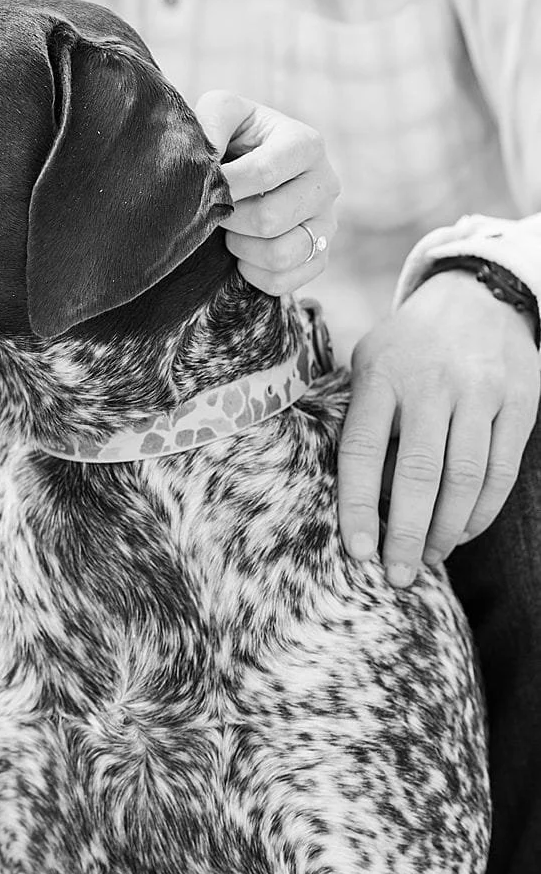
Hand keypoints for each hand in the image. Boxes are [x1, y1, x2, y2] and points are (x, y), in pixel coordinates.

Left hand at [193, 91, 340, 296]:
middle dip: (229, 218)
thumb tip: (205, 155)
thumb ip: (212, 121)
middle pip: (269, 219)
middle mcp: (326, 184)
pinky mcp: (320, 255)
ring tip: (227, 230)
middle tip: (214, 209)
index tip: (200, 189)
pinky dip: (253, 273)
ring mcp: (327, 223)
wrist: (245, 164)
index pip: (264, 173)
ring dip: (240, 248)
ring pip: (281, 255)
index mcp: (306, 144)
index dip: (224, 186)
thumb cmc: (232, 135)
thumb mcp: (221, 112)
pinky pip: (286, 281)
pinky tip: (239, 255)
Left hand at [338, 269, 539, 586]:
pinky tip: (462, 532)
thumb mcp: (368, 364)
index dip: (358, 507)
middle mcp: (430, 385)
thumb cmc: (407, 347)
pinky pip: (501, 471)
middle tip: (398, 574)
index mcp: (380, 376)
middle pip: (417, 474)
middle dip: (407, 533)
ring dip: (446, 530)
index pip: (360, 452)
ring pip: (464, 479)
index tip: (358, 550)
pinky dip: (481, 511)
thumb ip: (360, 418)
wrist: (476, 299)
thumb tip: (354, 493)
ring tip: (429, 559)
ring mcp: (479, 394)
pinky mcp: (519, 404)